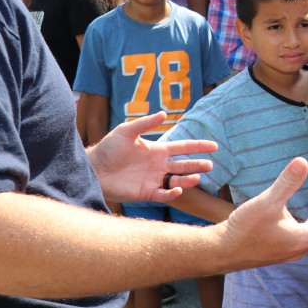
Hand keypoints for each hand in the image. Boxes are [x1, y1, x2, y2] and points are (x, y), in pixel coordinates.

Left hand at [88, 112, 215, 202]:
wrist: (93, 169)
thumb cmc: (108, 148)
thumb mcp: (126, 131)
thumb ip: (145, 124)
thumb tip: (165, 113)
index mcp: (157, 150)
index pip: (183, 148)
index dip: (198, 147)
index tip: (214, 146)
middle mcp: (159, 165)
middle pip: (184, 165)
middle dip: (197, 164)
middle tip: (210, 164)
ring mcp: (154, 180)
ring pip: (178, 180)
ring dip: (188, 179)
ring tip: (197, 177)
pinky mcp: (146, 193)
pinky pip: (164, 194)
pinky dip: (172, 193)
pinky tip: (177, 189)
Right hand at [223, 157, 307, 269]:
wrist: (220, 252)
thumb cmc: (243, 230)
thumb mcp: (267, 202)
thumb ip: (287, 182)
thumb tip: (302, 161)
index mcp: (303, 240)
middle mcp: (300, 248)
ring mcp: (289, 251)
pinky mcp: (278, 250)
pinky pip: (303, 238)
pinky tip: (306, 219)